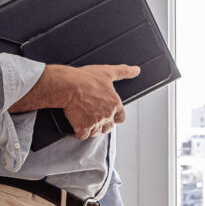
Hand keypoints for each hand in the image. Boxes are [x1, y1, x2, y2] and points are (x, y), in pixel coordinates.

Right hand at [16, 62, 140, 137]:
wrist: (68, 85)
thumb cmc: (85, 78)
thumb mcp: (107, 72)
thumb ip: (123, 72)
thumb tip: (136, 70)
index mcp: (115, 104)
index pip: (121, 117)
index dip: (115, 116)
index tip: (108, 113)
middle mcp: (107, 115)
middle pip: (108, 126)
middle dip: (103, 123)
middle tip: (93, 115)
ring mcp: (95, 123)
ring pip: (96, 132)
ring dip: (91, 128)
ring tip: (83, 119)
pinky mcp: (82, 128)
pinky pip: (82, 135)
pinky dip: (78, 132)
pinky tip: (75, 126)